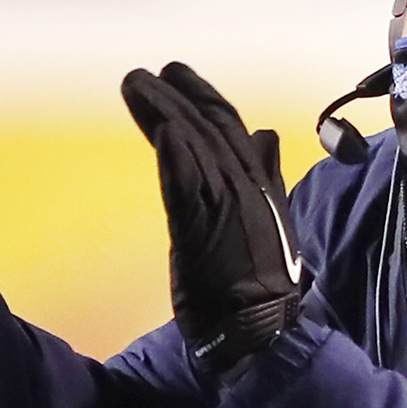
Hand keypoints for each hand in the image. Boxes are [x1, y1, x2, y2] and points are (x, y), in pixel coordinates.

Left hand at [121, 63, 304, 378]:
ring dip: (165, 112)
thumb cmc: (259, 287)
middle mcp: (248, 188)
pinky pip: (189, 188)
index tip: (176, 75)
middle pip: (210, 129)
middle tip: (146, 73)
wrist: (263, 334)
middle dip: (180, 96)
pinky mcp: (206, 232)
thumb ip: (266, 177)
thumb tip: (267, 134)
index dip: (204, 99)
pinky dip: (177, 158)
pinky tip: (162, 130)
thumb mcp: (270, 222)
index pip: (231, 130)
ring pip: (195, 149)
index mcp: (261, 185)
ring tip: (136, 84)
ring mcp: (229, 207)